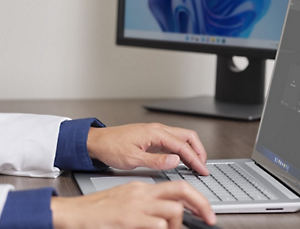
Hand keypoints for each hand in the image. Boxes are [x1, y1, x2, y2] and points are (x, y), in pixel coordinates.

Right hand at [51, 180, 216, 228]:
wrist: (74, 213)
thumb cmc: (96, 211)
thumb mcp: (124, 201)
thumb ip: (145, 205)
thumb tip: (167, 216)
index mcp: (140, 188)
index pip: (176, 186)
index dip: (196, 198)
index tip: (205, 211)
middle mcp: (141, 194)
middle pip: (182, 191)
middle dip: (202, 204)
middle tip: (210, 219)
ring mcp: (136, 206)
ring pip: (173, 210)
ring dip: (177, 225)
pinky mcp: (130, 219)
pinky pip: (158, 226)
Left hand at [87, 123, 208, 174]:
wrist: (96, 142)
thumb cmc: (110, 148)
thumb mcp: (133, 159)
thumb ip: (156, 160)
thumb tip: (176, 161)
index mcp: (154, 133)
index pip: (182, 145)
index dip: (195, 159)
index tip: (202, 170)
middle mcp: (156, 129)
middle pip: (187, 136)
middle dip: (198, 151)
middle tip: (203, 166)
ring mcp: (154, 132)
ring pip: (180, 137)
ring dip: (191, 149)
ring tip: (196, 164)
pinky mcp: (150, 137)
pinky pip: (172, 140)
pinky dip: (181, 149)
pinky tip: (182, 159)